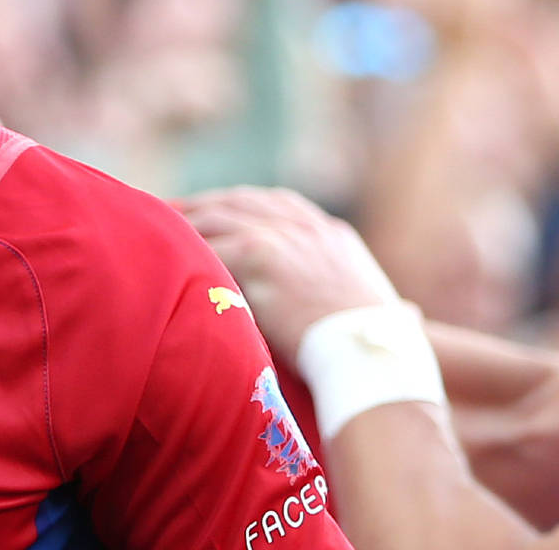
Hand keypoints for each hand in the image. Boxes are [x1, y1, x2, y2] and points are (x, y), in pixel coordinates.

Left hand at [178, 187, 401, 362]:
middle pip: (242, 201)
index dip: (240, 204)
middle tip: (169, 210)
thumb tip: (405, 314)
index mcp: (333, 236)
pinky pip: (209, 242)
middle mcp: (308, 227)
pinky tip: (162, 250)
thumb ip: (367, 301)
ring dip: (185, 220)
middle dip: (204, 203)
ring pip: (219, 215)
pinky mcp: (260, 251)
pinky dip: (183, 244)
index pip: (278, 204)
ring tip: (153, 226)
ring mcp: (284, 235)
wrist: (373, 357)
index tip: (214, 207)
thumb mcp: (382, 312)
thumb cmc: (379, 351)